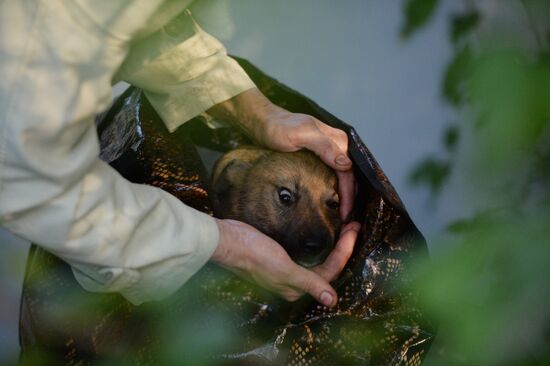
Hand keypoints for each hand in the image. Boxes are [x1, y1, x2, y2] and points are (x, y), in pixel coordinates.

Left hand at [207, 88, 354, 220]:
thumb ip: (324, 147)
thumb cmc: (279, 129)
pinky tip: (330, 200)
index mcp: (337, 140)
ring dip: (343, 195)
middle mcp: (338, 144)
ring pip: (343, 176)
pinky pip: (334, 173)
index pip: (349, 173)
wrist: (265, 122)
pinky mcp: (321, 155)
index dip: (348, 195)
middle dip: (349, 198)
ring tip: (339, 214)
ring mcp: (330, 149)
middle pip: (349, 176)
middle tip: (343, 220)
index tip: (343, 215)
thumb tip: (346, 165)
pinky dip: (335, 188)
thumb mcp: (300, 135)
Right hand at [212, 219, 360, 306]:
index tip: (353, 230)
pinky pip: (304, 252)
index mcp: (295, 287)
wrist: (228, 241)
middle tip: (353, 225)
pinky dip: (316, 242)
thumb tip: (332, 302)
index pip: (330, 270)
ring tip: (344, 228)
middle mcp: (291, 280)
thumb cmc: (254, 255)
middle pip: (325, 265)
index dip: (344, 251)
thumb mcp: (285, 269)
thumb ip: (310, 283)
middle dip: (342, 247)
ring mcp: (284, 268)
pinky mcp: (277, 255)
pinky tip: (320, 233)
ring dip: (332, 244)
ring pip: (316, 258)